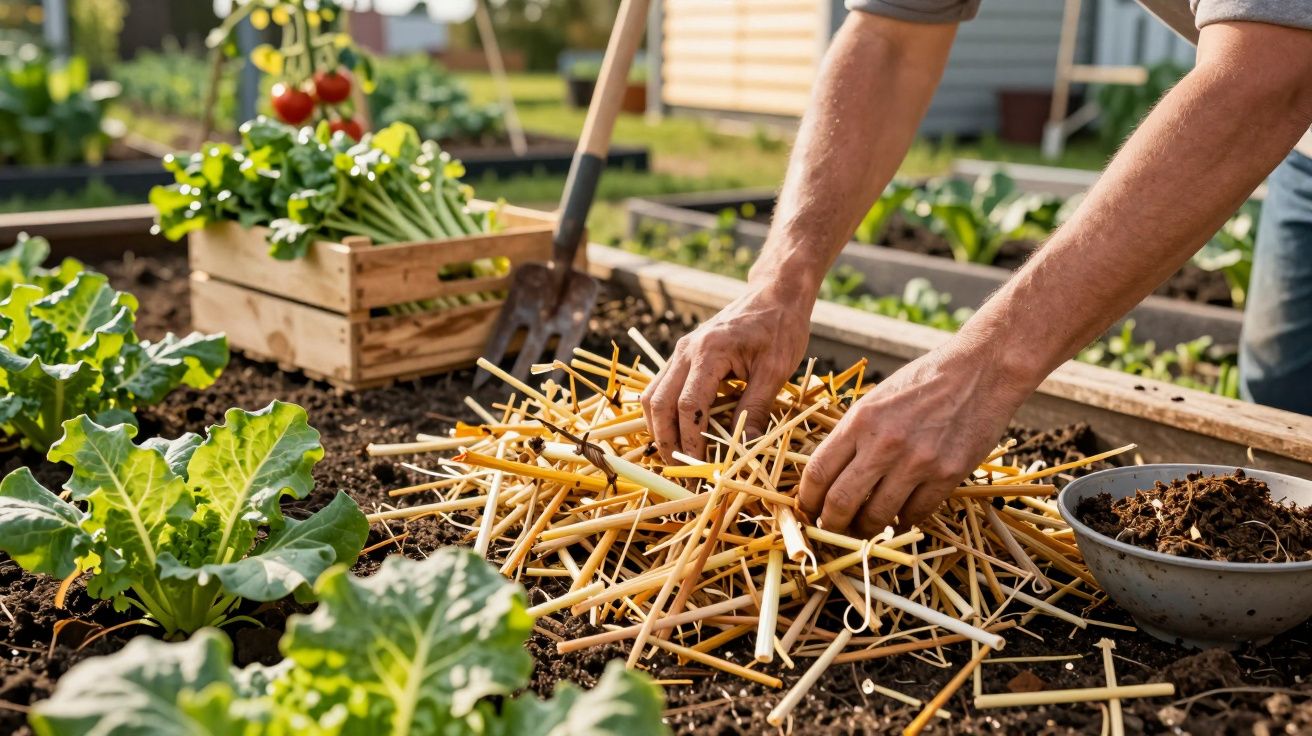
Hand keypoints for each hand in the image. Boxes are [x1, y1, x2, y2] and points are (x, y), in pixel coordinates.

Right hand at [641, 283, 811, 461]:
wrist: (774, 294)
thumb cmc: (780, 327)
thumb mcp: (775, 370)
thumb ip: (756, 409)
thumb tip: (745, 449)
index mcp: (709, 352)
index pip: (687, 405)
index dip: (690, 440)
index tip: (700, 467)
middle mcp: (685, 351)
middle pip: (658, 403)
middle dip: (666, 440)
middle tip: (680, 470)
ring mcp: (680, 352)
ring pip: (652, 396)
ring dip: (659, 429)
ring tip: (676, 456)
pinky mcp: (683, 356)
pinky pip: (662, 388)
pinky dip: (664, 414)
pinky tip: (679, 432)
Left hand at [797, 338, 1030, 536]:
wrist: (980, 372)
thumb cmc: (923, 382)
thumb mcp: (876, 400)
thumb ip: (853, 435)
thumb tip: (828, 477)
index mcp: (860, 421)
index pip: (818, 472)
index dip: (807, 499)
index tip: (808, 509)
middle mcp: (884, 444)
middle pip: (840, 502)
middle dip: (830, 524)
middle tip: (832, 528)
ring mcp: (917, 462)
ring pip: (877, 517)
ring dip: (866, 528)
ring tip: (865, 526)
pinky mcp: (948, 475)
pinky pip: (915, 514)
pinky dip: (904, 520)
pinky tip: (901, 514)